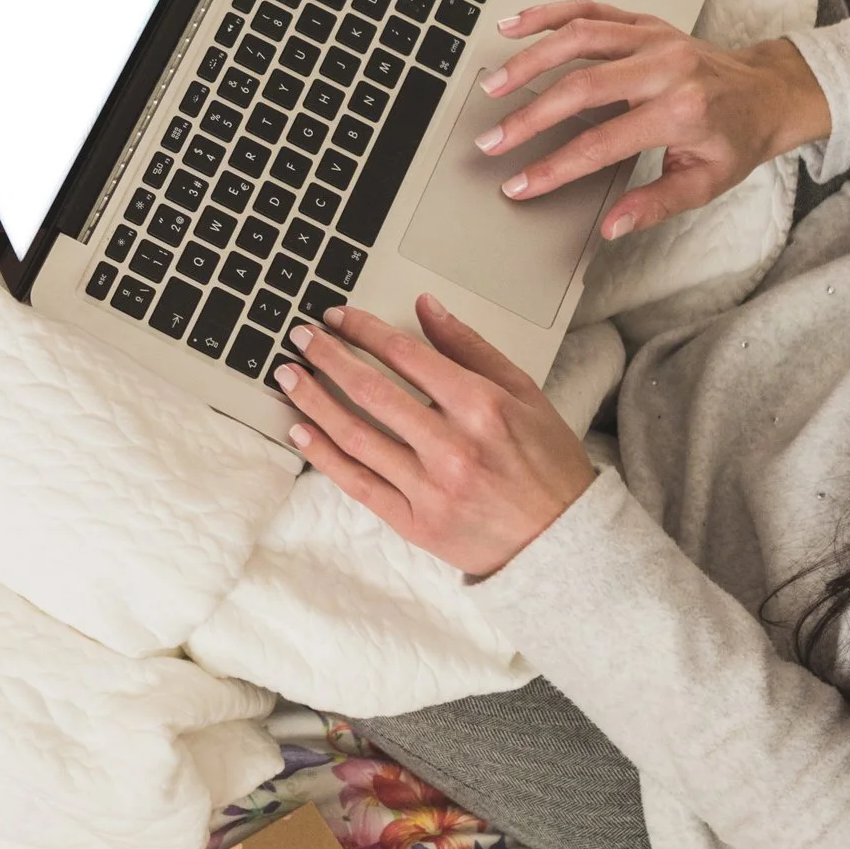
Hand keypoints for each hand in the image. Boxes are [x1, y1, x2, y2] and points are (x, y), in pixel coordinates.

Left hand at [273, 297, 596, 577]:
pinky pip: (357, 483)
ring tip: (288, 376)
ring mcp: (430, 488)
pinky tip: (300, 430)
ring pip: (356, 436)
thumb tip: (427, 307)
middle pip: (372, 391)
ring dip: (315, 401)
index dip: (365, 331)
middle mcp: (452, 446)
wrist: (561, 541)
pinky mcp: (414, 523)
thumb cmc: (545, 464)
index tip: (338, 317)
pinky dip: (324, 455)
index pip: (406, 356)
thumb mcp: (524, 394)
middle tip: (301, 337)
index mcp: (481, 407)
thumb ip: (471, 348)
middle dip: (329, 357)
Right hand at [474, 0, 831, 239]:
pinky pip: (590, 8)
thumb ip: (656, 204)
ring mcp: (652, 37)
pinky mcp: (643, 22)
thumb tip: (613, 225)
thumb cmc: (735, 137)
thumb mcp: (705, 182)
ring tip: (493, 84)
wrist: (767, 91)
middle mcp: (666, 66)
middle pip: (581, 87)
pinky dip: (548, 13)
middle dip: (529, 117)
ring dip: (529, 60)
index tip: (520, 184)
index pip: (602, 143)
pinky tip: (514, 25)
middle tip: (493, 140)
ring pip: (578, 37)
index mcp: (681, 110)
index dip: (554, 167)